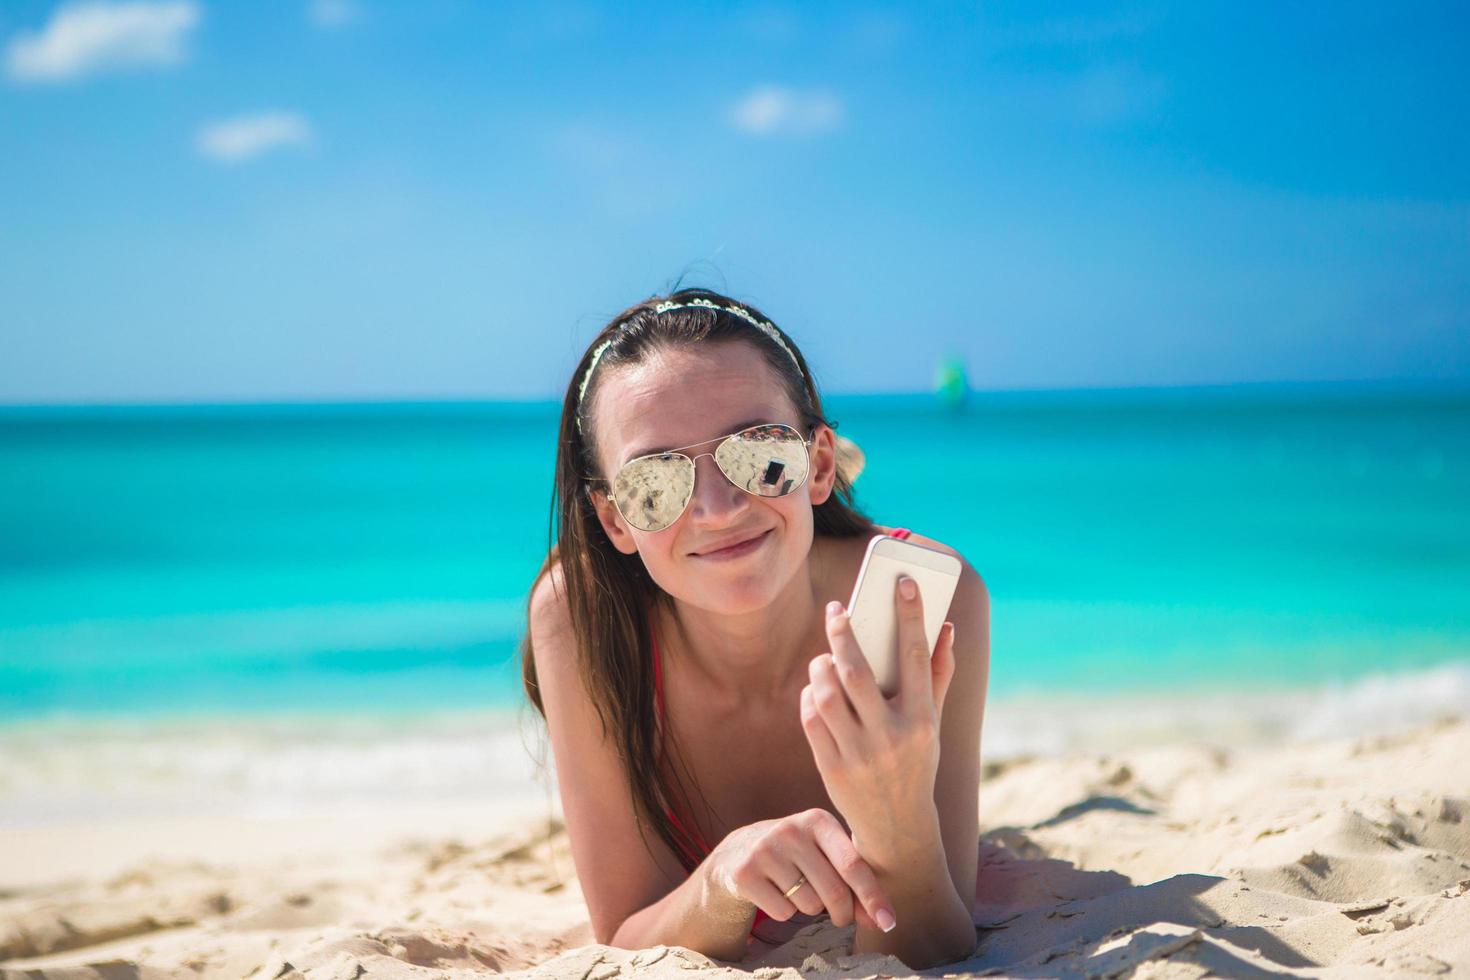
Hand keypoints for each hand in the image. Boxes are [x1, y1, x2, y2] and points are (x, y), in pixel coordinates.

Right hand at [705, 808, 896, 931]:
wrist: (741, 848)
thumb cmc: (799, 853)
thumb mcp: (826, 854)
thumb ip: (854, 882)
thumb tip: (881, 919)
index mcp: (818, 820)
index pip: (853, 864)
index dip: (873, 896)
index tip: (889, 921)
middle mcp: (790, 830)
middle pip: (833, 892)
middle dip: (844, 913)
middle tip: (841, 917)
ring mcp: (765, 850)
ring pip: (809, 906)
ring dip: (811, 909)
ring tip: (796, 887)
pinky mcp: (745, 872)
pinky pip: (783, 913)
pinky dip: (786, 912)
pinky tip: (775, 891)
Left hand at [800, 575, 957, 869]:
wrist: (897, 827)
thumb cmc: (917, 762)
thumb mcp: (933, 722)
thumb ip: (938, 673)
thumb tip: (946, 627)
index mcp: (922, 720)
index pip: (915, 656)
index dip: (910, 614)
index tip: (903, 582)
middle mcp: (891, 736)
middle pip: (857, 671)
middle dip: (843, 633)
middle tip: (837, 609)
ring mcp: (858, 754)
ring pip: (826, 693)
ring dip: (821, 666)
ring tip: (825, 655)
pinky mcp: (831, 768)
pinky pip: (810, 718)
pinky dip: (810, 697)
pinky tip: (817, 689)